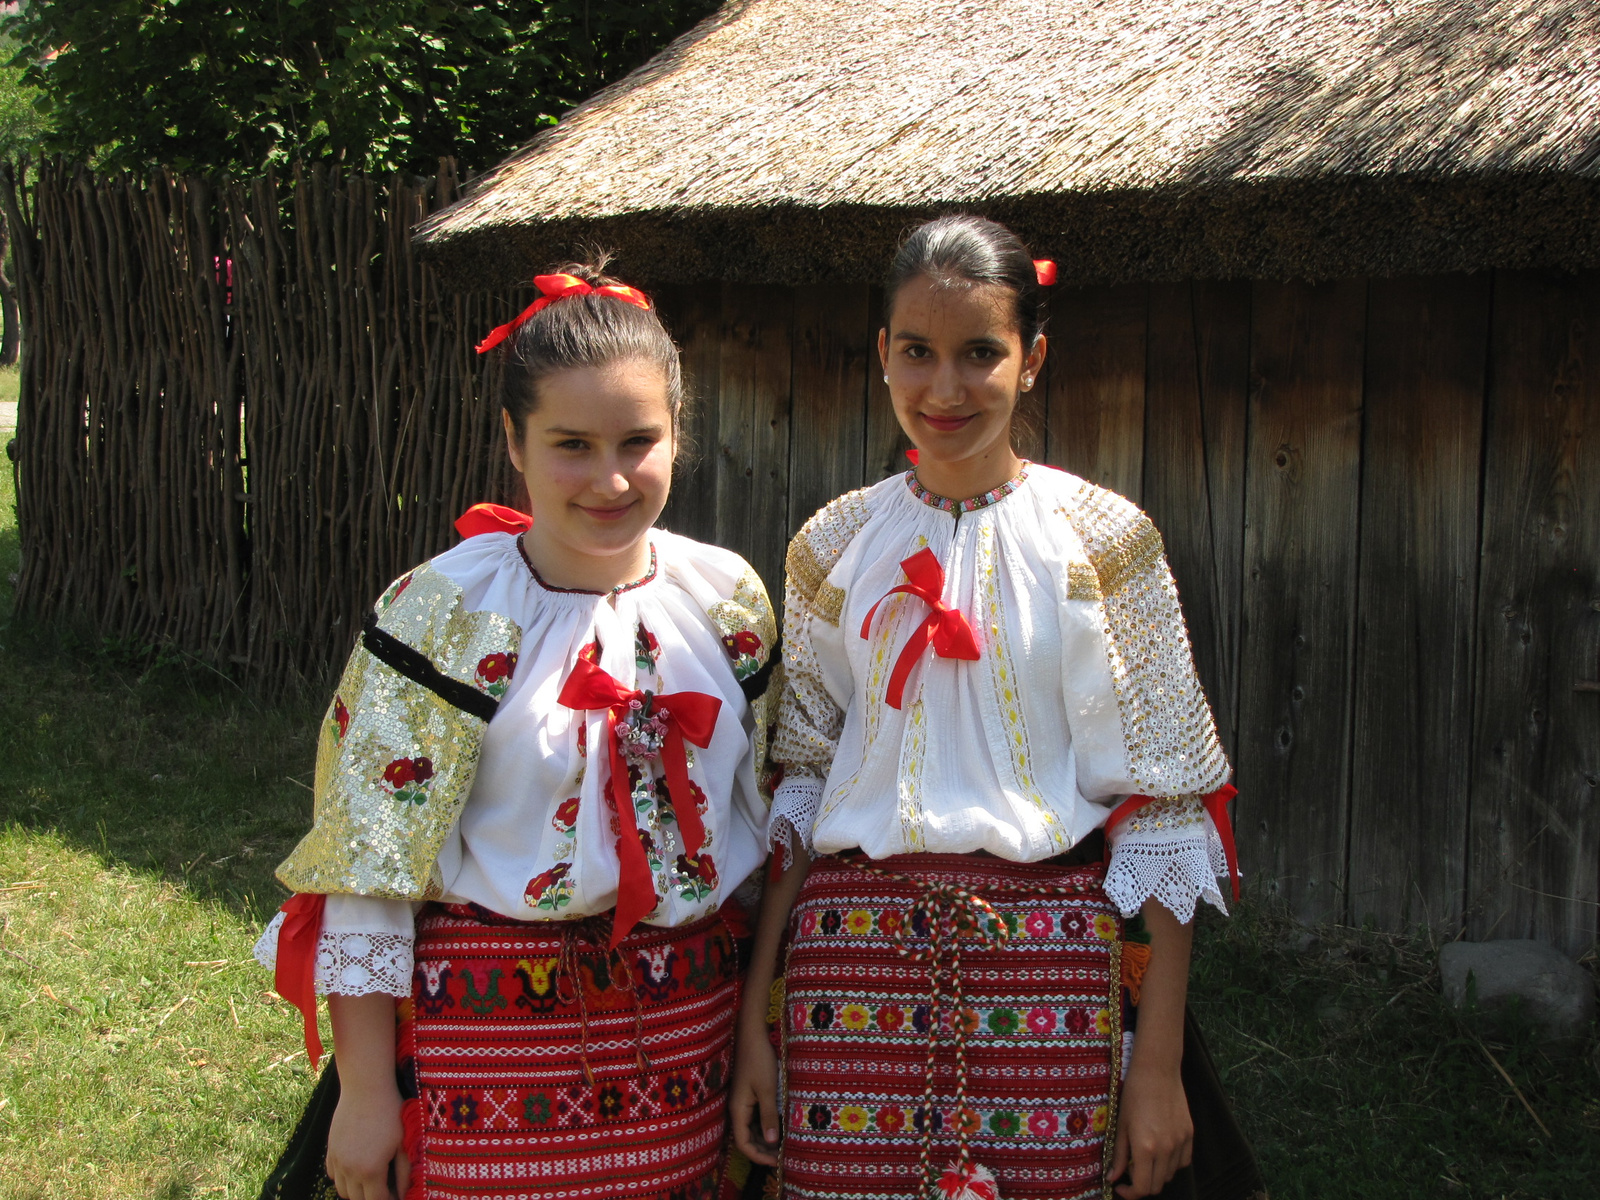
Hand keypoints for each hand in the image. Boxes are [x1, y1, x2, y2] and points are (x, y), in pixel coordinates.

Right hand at [326, 1082, 409, 1199]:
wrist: (366, 1087)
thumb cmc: (390, 1113)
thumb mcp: (403, 1143)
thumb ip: (404, 1173)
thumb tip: (404, 1194)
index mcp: (370, 1170)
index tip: (395, 1195)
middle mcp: (349, 1170)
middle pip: (357, 1199)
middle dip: (371, 1197)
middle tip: (385, 1187)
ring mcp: (337, 1160)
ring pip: (342, 1190)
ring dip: (355, 1190)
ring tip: (371, 1179)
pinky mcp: (330, 1149)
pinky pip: (332, 1174)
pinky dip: (343, 1177)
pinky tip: (356, 1167)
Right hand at [730, 1021, 782, 1166]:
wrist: (753, 1035)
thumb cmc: (759, 1060)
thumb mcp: (767, 1089)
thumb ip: (768, 1115)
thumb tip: (770, 1142)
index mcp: (738, 1110)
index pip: (743, 1143)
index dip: (758, 1156)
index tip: (776, 1162)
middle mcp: (738, 1108)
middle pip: (746, 1138)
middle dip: (762, 1151)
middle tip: (781, 1158)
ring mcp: (743, 1101)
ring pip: (752, 1128)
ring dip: (764, 1139)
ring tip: (782, 1145)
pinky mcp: (749, 1094)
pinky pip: (755, 1117)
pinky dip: (766, 1126)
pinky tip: (779, 1127)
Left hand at [1109, 1064, 1191, 1198]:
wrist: (1157, 1070)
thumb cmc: (1134, 1094)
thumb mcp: (1121, 1125)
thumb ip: (1118, 1155)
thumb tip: (1113, 1178)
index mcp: (1145, 1148)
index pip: (1142, 1188)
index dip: (1130, 1193)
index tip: (1121, 1187)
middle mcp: (1166, 1149)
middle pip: (1157, 1185)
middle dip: (1141, 1185)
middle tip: (1130, 1172)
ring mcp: (1180, 1142)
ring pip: (1170, 1174)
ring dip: (1156, 1174)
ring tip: (1144, 1157)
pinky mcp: (1189, 1134)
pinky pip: (1183, 1161)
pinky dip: (1172, 1164)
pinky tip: (1161, 1151)